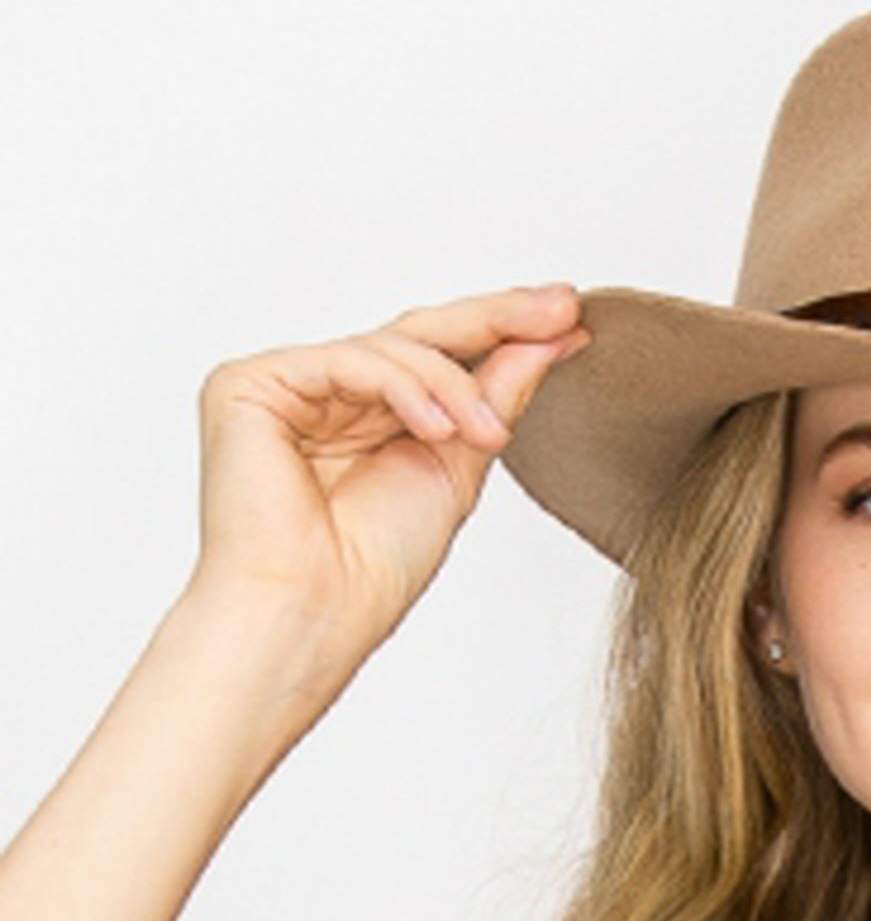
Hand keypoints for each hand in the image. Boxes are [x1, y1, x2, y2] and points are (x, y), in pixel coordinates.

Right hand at [188, 283, 591, 659]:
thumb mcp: (459, 466)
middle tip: (561, 307)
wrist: (316, 614)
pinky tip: (440, 429)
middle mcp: (326, 394)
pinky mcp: (247, 385)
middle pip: (418, 334)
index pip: (441, 356)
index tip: (573, 322)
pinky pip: (348, 361)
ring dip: (456, 385)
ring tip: (490, 435)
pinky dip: (404, 389)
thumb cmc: (374, 566)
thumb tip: (551, 338)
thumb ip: (496, 398)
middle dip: (497, 319)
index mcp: (370, 416)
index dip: (506, 334)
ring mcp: (286, 386)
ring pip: (392, 347)